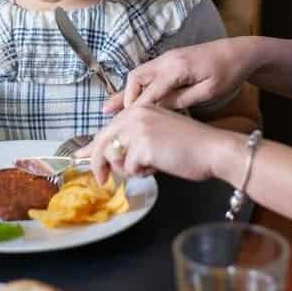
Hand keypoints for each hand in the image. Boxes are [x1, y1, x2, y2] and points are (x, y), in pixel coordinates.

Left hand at [75, 104, 225, 185]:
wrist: (213, 149)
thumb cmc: (190, 146)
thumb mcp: (156, 134)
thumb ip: (133, 140)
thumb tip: (110, 155)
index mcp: (137, 110)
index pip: (107, 130)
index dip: (91, 147)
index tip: (78, 157)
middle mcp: (134, 115)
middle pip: (102, 143)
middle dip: (98, 165)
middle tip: (101, 181)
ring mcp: (138, 128)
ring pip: (113, 157)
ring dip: (128, 169)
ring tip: (148, 167)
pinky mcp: (143, 145)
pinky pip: (130, 168)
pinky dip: (142, 173)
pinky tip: (159, 167)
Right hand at [121, 37, 253, 109]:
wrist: (241, 52)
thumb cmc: (229, 73)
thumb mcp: (208, 91)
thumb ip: (182, 99)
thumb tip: (158, 109)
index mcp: (177, 68)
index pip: (149, 91)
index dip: (136, 109)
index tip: (123, 126)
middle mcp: (167, 60)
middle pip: (136, 78)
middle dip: (125, 98)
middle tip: (116, 119)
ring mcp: (167, 58)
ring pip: (139, 74)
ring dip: (128, 92)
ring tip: (112, 109)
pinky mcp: (170, 60)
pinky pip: (148, 73)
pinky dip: (138, 87)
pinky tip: (131, 98)